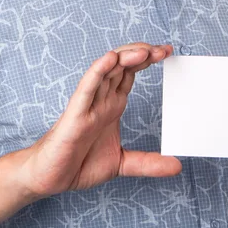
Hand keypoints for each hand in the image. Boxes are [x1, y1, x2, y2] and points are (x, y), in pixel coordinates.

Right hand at [14, 43, 181, 199]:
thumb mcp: (122, 163)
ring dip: (125, 57)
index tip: (167, 52)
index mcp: (112, 104)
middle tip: (164, 49)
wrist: (50, 178)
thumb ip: (148, 163)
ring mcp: (88, 103)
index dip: (148, 59)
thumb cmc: (79, 163)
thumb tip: (177, 165)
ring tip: (145, 51)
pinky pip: (86, 87)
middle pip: (122, 65)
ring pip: (107, 71)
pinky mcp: (75, 114)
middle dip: (143, 53)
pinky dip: (98, 71)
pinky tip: (110, 59)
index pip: (131, 73)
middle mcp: (101, 98)